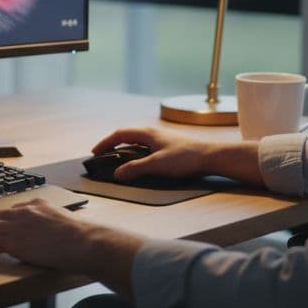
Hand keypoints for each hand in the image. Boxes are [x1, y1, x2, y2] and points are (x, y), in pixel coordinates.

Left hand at [0, 199, 141, 294]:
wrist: (84, 243)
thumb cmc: (82, 238)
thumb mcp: (66, 222)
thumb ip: (53, 223)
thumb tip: (52, 234)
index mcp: (38, 204)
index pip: (14, 210)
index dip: (4, 220)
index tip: (1, 227)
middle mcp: (25, 211)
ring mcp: (17, 225)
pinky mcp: (13, 241)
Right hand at [91, 127, 263, 186]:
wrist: (212, 157)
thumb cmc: (186, 158)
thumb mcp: (158, 165)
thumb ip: (136, 169)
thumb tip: (117, 174)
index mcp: (148, 133)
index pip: (119, 134)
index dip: (105, 143)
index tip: (95, 153)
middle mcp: (153, 134)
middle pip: (127, 136)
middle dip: (112, 145)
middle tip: (102, 157)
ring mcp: (161, 140)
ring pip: (136, 142)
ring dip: (124, 150)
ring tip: (117, 161)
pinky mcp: (168, 147)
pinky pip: (145, 148)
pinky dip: (135, 154)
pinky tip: (138, 163)